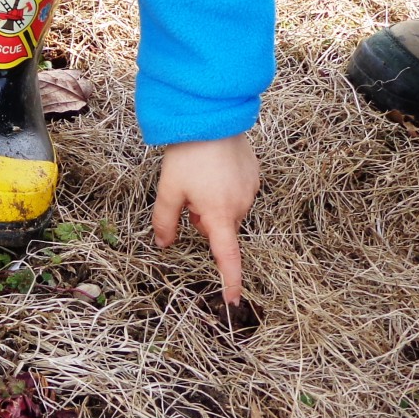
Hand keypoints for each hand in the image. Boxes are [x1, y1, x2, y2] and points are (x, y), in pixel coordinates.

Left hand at [151, 134, 259, 303]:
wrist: (212, 117)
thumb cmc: (188, 155)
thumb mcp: (169, 190)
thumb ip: (165, 222)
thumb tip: (163, 244)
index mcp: (219, 215)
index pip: (227, 256)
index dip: (230, 279)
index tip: (233, 300)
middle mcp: (241, 206)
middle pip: (220, 228)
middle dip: (203, 220)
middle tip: (187, 195)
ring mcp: (251, 189)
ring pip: (229, 210)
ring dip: (214, 204)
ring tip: (200, 175)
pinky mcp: (255, 174)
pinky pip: (238, 192)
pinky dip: (225, 188)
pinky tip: (213, 167)